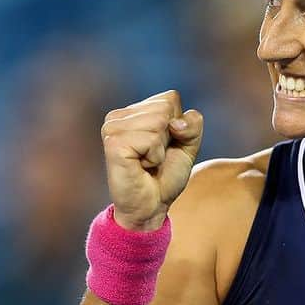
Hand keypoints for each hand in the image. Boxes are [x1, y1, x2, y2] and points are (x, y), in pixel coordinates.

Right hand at [100, 90, 203, 230]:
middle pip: (165, 108)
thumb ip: (193, 125)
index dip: (178, 125)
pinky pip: (151, 139)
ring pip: (159, 122)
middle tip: (154, 157)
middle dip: (170, 137)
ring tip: (147, 162)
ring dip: (161, 148)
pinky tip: (141, 166)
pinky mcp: (113, 143)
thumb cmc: (166, 176)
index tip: (164, 146)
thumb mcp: (188, 146)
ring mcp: (112, 128)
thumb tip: (175, 123)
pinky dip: (154, 157)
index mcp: (133, 111)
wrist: (151, 206)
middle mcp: (118, 116)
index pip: (171, 98)